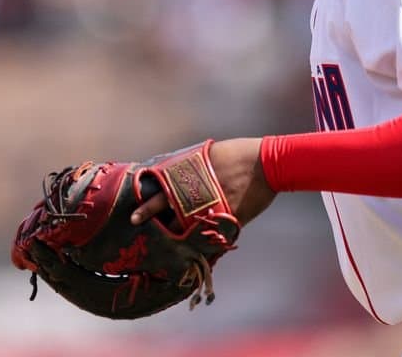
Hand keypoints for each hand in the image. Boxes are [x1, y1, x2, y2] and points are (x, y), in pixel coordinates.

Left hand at [131, 137, 275, 226]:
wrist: (267, 163)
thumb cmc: (240, 154)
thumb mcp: (211, 154)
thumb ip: (193, 165)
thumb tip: (178, 172)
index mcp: (194, 170)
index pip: (163, 185)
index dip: (149, 196)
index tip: (135, 204)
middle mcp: (198, 188)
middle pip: (167, 204)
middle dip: (150, 213)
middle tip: (134, 220)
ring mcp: (211, 204)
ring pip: (185, 222)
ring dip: (175, 230)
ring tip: (162, 238)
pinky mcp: (226, 217)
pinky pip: (209, 232)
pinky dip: (201, 240)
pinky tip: (192, 248)